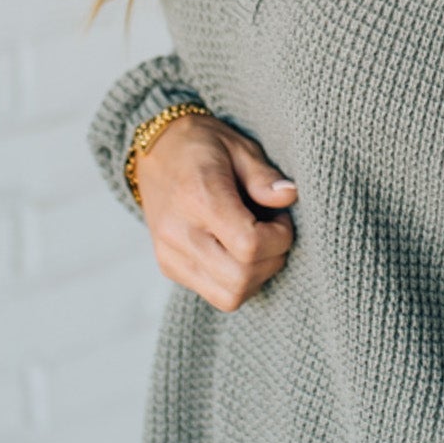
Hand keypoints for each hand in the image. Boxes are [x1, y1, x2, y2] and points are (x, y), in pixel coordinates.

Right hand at [133, 113, 298, 309]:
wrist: (155, 151)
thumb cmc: (203, 146)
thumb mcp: (239, 147)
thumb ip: (263, 176)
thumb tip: (289, 196)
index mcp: (197, 198)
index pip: (249, 245)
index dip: (279, 238)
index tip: (282, 219)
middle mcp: (179, 232)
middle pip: (241, 277)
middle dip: (272, 260)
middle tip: (274, 233)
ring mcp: (170, 254)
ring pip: (229, 296)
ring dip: (256, 276)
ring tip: (258, 245)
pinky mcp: (168, 266)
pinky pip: (214, 295)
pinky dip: (237, 282)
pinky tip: (239, 254)